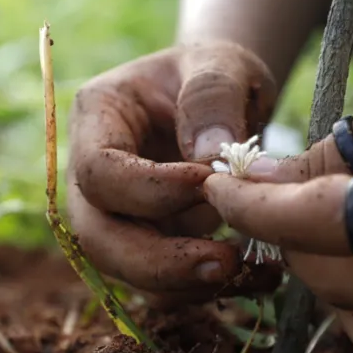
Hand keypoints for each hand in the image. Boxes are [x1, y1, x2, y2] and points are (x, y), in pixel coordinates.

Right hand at [67, 40, 283, 304]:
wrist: (223, 98)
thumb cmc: (214, 73)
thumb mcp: (221, 63)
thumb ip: (212, 96)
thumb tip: (209, 156)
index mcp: (97, 118)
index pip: (98, 170)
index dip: (146, 189)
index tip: (206, 183)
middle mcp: (93, 176)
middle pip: (97, 237)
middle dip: (157, 261)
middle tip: (224, 262)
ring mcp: (117, 216)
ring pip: (126, 271)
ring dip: (184, 283)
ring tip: (250, 271)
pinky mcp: (149, 244)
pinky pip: (165, 283)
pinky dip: (209, 289)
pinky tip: (259, 276)